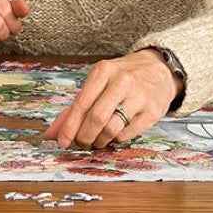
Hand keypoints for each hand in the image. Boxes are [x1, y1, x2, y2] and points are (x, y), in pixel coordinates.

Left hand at [44, 50, 181, 148]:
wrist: (159, 69)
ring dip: (99, 141)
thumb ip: (75, 106)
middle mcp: (122, 82)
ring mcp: (139, 96)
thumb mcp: (98, 82)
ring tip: (96, 140)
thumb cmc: (121, 77)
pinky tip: (113, 135)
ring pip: (112, 129)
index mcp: (103, 71)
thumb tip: (53, 133)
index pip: (81, 103)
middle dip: (84, 136)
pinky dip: (116, 140)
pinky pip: (127, 134)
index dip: (69, 126)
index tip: (62, 141)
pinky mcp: (153, 111)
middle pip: (96, 118)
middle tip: (80, 143)